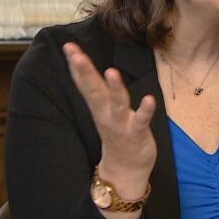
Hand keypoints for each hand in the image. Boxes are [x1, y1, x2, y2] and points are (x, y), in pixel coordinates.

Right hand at [63, 42, 156, 199]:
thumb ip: (97, 90)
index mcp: (98, 106)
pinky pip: (141, 121)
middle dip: (85, 72)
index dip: (77, 64)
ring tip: (111, 72)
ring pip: (116, 104)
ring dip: (114, 89)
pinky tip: (149, 99)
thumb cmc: (117, 135)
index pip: (85, 82)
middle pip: (94, 90)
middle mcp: (106, 114)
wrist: (125, 171)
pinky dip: (145, 111)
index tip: (69, 46)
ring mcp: (121, 124)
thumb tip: (88, 69)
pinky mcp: (136, 133)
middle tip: (75, 54)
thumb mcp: (103, 110)